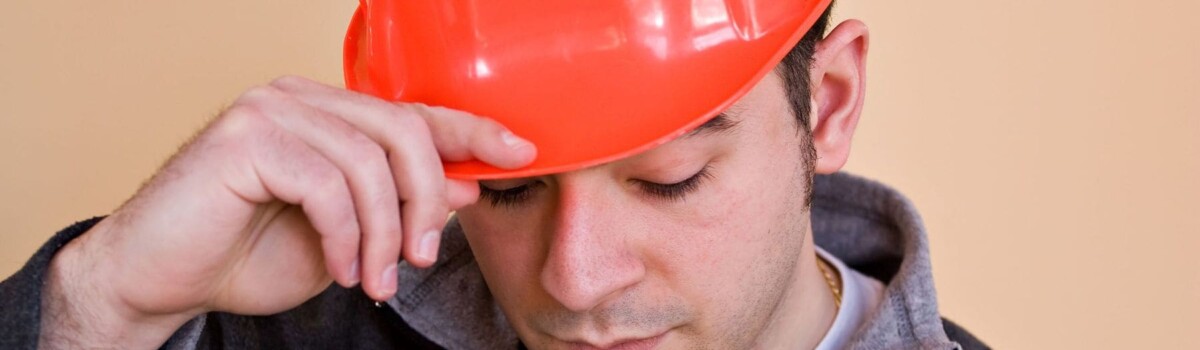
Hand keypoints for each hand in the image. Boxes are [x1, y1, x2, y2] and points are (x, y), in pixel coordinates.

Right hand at [39, 76, 535, 347]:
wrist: (158, 279)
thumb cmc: (243, 255)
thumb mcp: (346, 237)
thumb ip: (396, 207)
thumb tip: (461, 188)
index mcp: (326, 112)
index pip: (413, 113)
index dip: (472, 132)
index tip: (520, 154)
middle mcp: (300, 97)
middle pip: (404, 130)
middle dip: (426, 199)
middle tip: (419, 258)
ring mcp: (270, 108)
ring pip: (371, 161)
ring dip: (385, 232)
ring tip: (377, 278)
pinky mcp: (246, 136)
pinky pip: (330, 184)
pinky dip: (347, 235)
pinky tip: (343, 266)